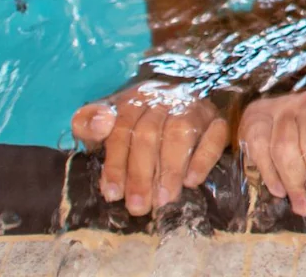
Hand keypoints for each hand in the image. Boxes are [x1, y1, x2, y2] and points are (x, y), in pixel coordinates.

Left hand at [70, 82, 229, 216]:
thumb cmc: (132, 124)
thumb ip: (88, 123)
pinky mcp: (217, 121)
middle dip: (141, 174)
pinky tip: (192, 181)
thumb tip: (100, 124)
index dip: (116, 163)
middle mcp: (163, 100)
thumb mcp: (104, 123)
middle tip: (139, 206)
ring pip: (181, 132)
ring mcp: (193, 108)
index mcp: (133, 101)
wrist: (174, 101)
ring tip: (163, 199)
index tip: (112, 194)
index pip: (122, 129)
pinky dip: (203, 159)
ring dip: (171, 169)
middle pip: (149, 134)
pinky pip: (215, 135)